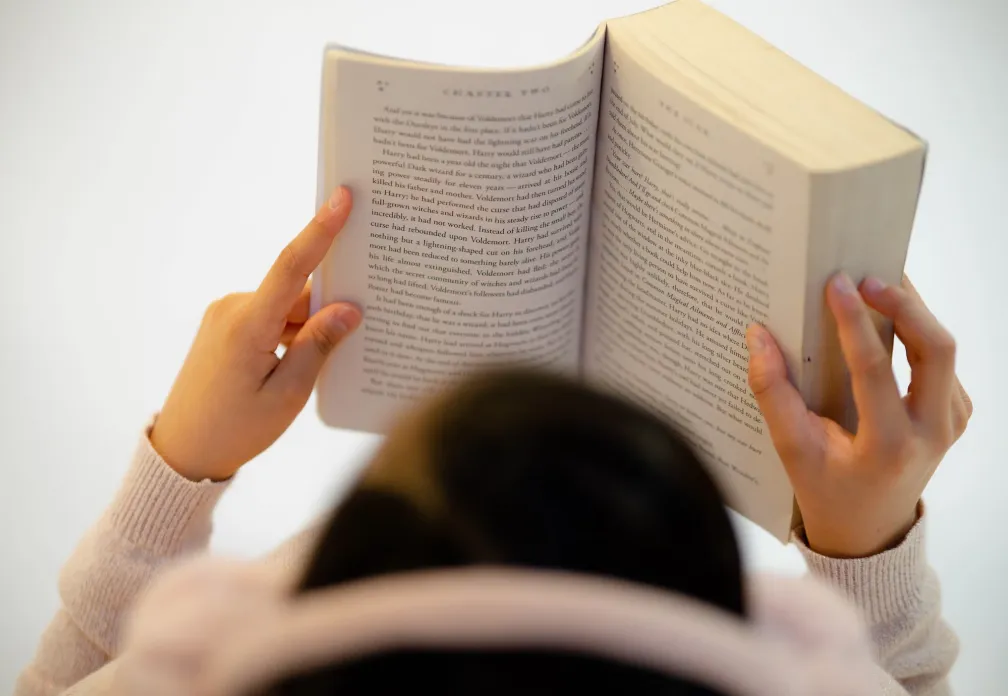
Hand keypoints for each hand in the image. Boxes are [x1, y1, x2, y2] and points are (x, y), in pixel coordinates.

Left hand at [150, 187, 360, 481]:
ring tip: (320, 369)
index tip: (342, 197)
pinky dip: (293, 334)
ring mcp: (226, 316)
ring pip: (287, 308)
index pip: (292, 266)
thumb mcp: (287, 394)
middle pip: (298, 293)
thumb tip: (349, 309)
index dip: (320, 230)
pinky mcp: (225, 327)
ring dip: (310, 328)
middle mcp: (233, 309)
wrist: (182, 451)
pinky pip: (271, 318)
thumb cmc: (235, 429)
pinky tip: (303, 365)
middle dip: (330, 307)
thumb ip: (318, 346)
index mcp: (247, 324)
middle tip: (365, 322)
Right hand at [746, 273, 971, 557]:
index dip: (854, 322)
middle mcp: (931, 434)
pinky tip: (890, 323)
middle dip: (905, 305)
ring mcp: (950, 424)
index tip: (836, 284)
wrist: (868, 530)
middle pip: (936, 350)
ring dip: (914, 314)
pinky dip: (918, 335)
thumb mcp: (791, 449)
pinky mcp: (954, 415)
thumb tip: (759, 336)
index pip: (875, 370)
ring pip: (944, 352)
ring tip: (877, 288)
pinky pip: (942, 364)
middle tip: (868, 279)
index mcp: (888, 446)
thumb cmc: (826, 490)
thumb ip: (772, 393)